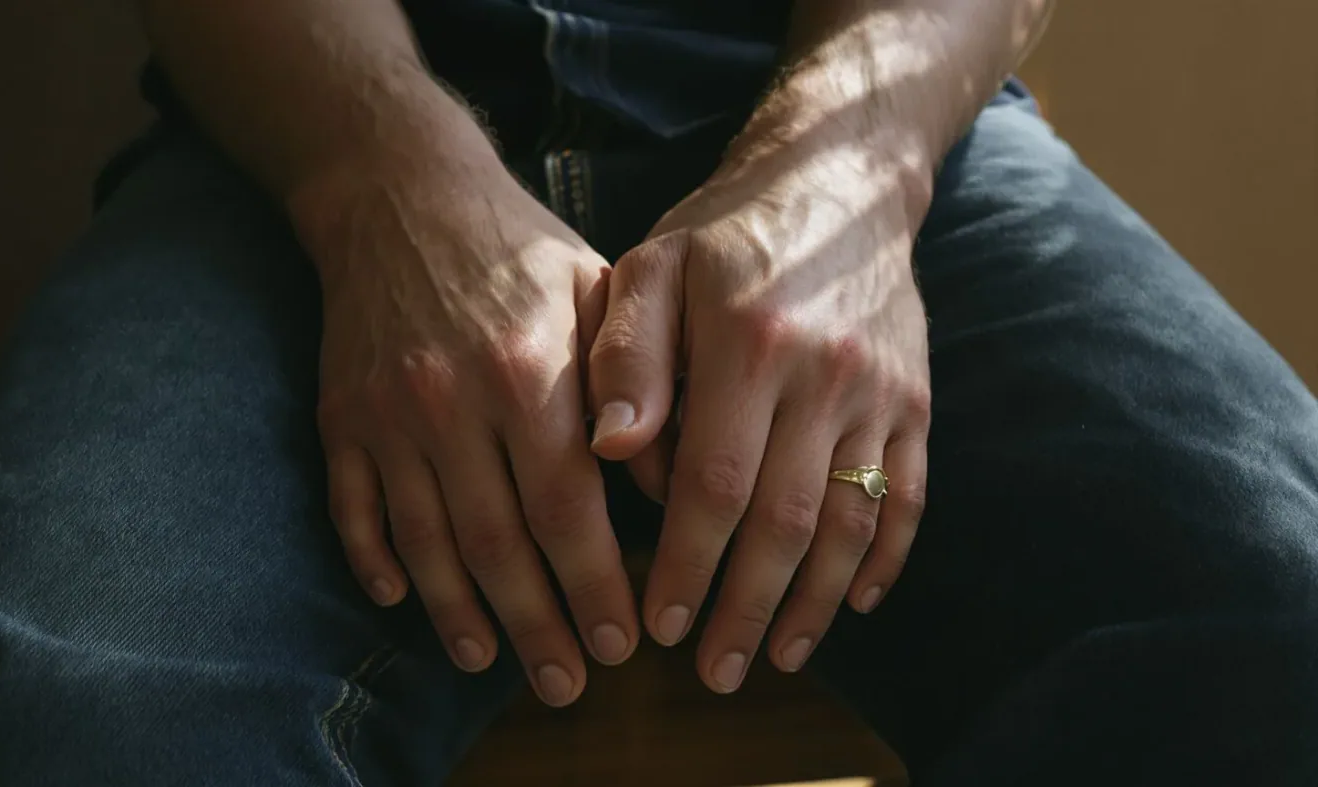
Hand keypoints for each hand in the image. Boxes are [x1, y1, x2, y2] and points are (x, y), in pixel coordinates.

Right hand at [299, 169, 637, 706]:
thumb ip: (636, 388)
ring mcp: (387, 414)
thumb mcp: (601, 295)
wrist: (402, 197)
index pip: (568, 509)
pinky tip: (401, 602)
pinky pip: (352, 508)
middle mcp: (452, 402)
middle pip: (497, 545)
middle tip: (569, 683)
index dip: (595, 586)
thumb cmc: (521, 252)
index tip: (625, 643)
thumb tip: (674, 486)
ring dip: (459, 614)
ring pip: (424, 542)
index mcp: (527, 373)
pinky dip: (374, 561)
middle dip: (538, 626)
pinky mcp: (340, 416)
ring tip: (493, 663)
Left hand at [588, 131, 930, 692]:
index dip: (687, 563)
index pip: (713, 483)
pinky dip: (886, 558)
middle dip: (745, 606)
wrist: (839, 182)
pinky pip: (908, 495)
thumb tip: (608, 449)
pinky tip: (858, 604)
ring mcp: (880, 390)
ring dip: (816, 602)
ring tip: (777, 656)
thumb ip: (626, 356)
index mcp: (746, 342)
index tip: (660, 624)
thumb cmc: (724, 231)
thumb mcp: (652, 266)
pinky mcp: (915, 400)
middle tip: (713, 670)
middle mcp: (822, 373)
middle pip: (785, 520)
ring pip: (851, 521)